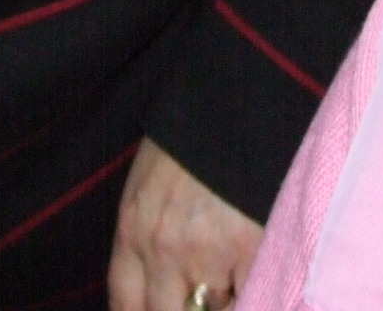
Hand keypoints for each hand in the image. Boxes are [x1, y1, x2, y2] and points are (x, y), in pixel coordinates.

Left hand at [109, 138, 264, 310]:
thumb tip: (159, 281)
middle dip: (186, 310)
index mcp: (132, 229)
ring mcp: (206, 251)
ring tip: (233, 276)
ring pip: (212, 310)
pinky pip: (252, 295)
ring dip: (222, 300)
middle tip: (201, 296)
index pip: (125, 306)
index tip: (163, 309)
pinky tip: (257, 271)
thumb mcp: (147, 180)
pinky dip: (256, 290)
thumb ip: (145, 231)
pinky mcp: (250, 245)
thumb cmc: (190, 134)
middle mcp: (161, 249)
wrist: (232, 94)